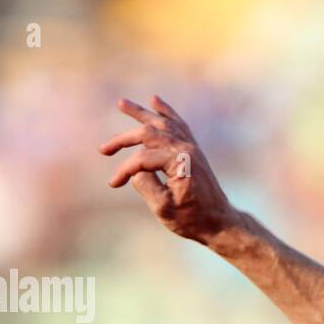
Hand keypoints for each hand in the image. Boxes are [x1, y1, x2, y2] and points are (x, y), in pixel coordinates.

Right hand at [99, 95, 241, 243]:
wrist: (220, 223)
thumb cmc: (192, 219)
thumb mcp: (163, 208)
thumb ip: (145, 185)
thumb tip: (135, 169)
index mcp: (179, 162)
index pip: (142, 158)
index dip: (124, 170)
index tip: (114, 184)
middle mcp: (186, 149)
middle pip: (148, 134)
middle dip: (123, 139)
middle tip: (103, 149)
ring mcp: (192, 147)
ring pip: (162, 122)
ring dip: (141, 113)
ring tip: (122, 103)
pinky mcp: (194, 150)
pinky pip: (178, 124)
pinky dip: (165, 112)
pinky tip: (155, 101)